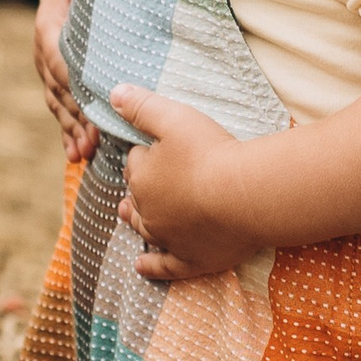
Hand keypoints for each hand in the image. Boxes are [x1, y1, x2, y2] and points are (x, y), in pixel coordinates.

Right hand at [34, 0, 96, 165]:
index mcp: (48, 27)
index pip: (60, 61)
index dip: (75, 86)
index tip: (93, 107)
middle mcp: (44, 52)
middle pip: (59, 91)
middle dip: (75, 119)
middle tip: (93, 143)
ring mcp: (49, 69)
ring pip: (59, 104)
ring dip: (71, 131)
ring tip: (84, 155)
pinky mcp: (59, 79)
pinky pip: (61, 107)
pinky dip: (69, 131)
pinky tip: (77, 154)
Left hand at [106, 85, 266, 283]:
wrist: (246, 195)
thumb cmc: (212, 152)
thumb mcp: (174, 117)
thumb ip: (142, 106)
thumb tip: (114, 93)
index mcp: (142, 178)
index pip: (136, 162)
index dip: (146, 154)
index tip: (157, 149)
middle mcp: (149, 211)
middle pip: (137, 196)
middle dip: (137, 187)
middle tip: (138, 182)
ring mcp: (169, 239)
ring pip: (145, 229)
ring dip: (136, 221)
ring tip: (126, 215)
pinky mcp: (192, 260)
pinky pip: (166, 268)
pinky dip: (151, 268)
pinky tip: (141, 267)